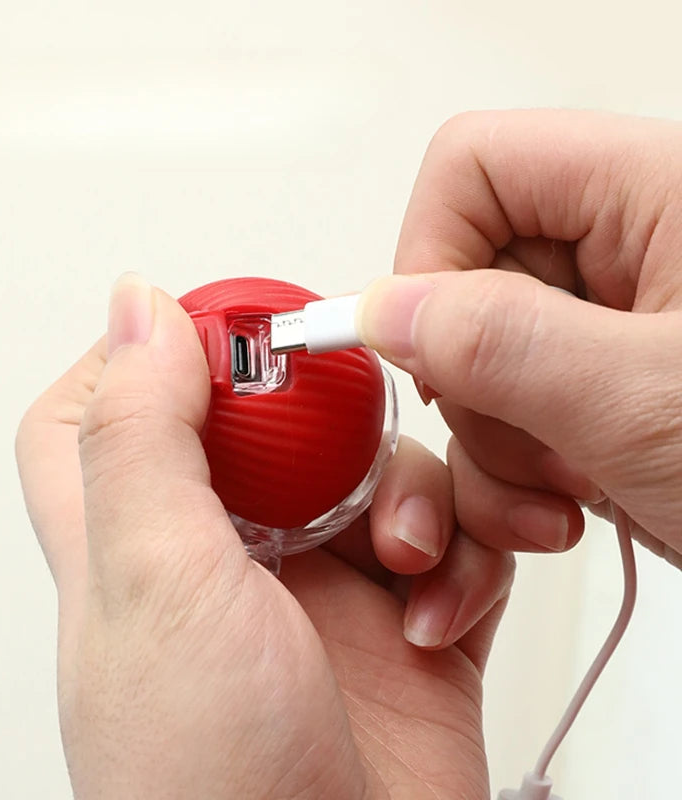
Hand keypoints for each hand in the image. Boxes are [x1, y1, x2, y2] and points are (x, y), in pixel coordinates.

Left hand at [16, 274, 512, 798]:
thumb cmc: (212, 785)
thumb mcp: (155, 584)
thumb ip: (141, 437)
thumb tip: (134, 305)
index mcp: (142, 541)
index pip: (108, 418)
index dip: (150, 359)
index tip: (219, 336)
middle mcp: (229, 555)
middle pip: (272, 427)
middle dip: (329, 417)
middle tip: (357, 432)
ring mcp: (321, 586)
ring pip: (379, 472)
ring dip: (418, 493)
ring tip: (415, 553)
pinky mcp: (404, 622)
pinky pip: (450, 541)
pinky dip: (464, 557)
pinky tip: (443, 614)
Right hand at [356, 109, 681, 567]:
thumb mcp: (653, 405)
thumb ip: (505, 344)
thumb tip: (389, 309)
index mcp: (657, 195)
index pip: (475, 167)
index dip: (429, 252)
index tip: (419, 345)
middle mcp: (628, 252)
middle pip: (465, 277)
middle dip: (474, 382)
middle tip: (529, 441)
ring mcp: (607, 330)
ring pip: (476, 360)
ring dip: (496, 443)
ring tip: (565, 490)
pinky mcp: (599, 392)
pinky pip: (507, 413)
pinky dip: (515, 471)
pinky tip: (570, 501)